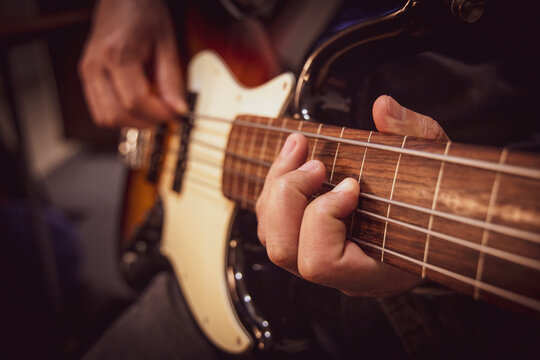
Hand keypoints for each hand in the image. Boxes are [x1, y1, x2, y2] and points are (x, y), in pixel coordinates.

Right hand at [79, 0, 186, 127]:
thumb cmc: (144, 13)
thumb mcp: (166, 43)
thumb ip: (171, 79)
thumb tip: (178, 109)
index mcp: (116, 54)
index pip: (135, 101)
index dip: (158, 114)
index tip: (175, 113)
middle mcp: (95, 64)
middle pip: (117, 114)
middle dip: (146, 122)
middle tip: (166, 116)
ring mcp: (87, 70)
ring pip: (104, 117)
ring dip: (131, 122)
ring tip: (152, 111)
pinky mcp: (86, 75)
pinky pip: (99, 109)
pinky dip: (120, 114)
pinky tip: (137, 105)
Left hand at [256, 95, 447, 296]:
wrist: (435, 221)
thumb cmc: (438, 200)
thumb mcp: (437, 163)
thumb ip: (414, 133)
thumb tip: (383, 108)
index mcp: (376, 272)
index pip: (323, 263)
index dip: (325, 217)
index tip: (351, 183)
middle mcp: (342, 275)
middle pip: (284, 252)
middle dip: (290, 197)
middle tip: (316, 164)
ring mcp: (320, 261)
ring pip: (270, 238)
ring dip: (277, 187)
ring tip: (299, 149)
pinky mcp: (306, 243)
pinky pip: (270, 223)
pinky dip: (275, 187)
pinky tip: (293, 158)